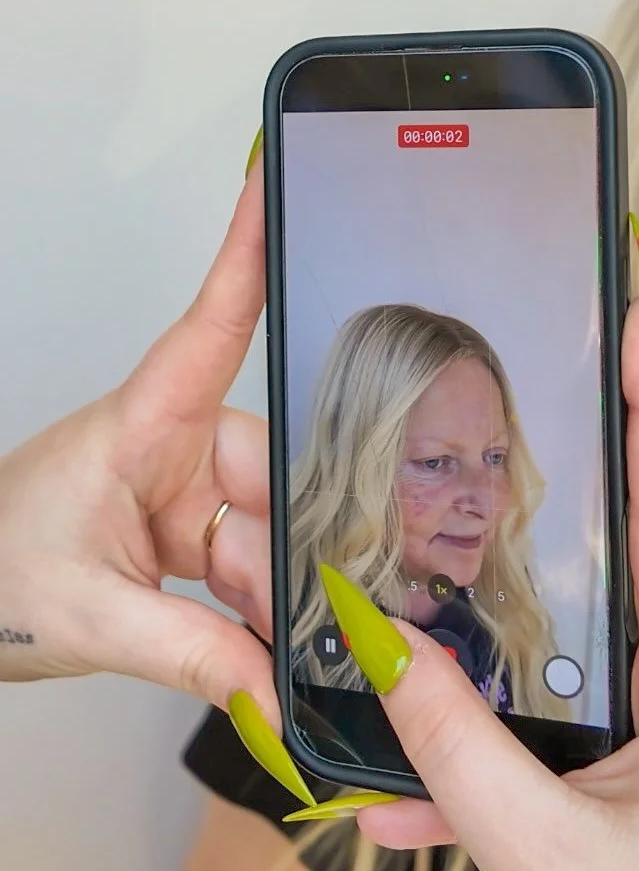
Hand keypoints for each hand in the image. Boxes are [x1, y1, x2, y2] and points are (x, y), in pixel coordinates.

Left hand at [0, 155, 275, 718]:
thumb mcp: (93, 618)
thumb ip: (193, 655)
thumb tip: (275, 686)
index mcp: (137, 429)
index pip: (209, 328)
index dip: (246, 255)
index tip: (278, 184)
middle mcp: (165, 447)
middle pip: (268, 469)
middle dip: (290, 546)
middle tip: (312, 612)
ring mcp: (173, 491)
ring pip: (262, 525)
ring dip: (270, 589)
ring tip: (272, 648)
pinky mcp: (176, 533)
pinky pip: (241, 556)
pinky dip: (254, 606)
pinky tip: (260, 646)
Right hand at [347, 301, 638, 870]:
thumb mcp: (538, 855)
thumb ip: (451, 745)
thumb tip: (379, 652)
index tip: (630, 327)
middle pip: (626, 573)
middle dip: (569, 502)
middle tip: (520, 418)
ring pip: (572, 667)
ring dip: (497, 651)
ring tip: (429, 596)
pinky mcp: (631, 809)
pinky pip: (548, 757)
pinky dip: (481, 766)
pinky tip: (399, 791)